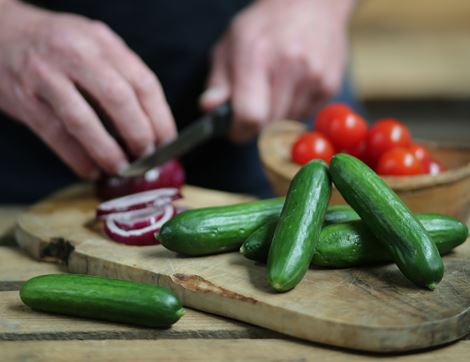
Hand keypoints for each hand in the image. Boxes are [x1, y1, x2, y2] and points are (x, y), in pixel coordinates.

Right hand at [0, 1, 175, 177]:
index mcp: (102, 42)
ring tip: (121, 168)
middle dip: (139, 136)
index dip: (160, 118)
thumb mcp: (96, 44)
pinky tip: (91, 170)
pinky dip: (78, 159)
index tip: (168, 142)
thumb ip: (124, 74)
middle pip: (119, 100)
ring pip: (84, 122)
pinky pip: (56, 136)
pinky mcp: (25, 100)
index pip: (143, 82)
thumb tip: (153, 122)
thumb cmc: (59, 44)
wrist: (2, 33)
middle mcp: (76, 54)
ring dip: (108, 152)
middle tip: (147, 156)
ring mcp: (46, 77)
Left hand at [200, 0, 354, 142]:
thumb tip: (209, 108)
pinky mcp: (329, 86)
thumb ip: (218, 81)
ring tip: (273, 92)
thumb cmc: (263, 26)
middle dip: (255, 127)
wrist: (310, 4)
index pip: (250, 116)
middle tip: (252, 110)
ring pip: (287, 124)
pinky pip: (305, 116)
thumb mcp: (230, 45)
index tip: (234, 130)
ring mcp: (313, 77)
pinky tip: (291, 87)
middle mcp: (289, 67)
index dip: (238, 131)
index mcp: (257, 56)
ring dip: (275, 118)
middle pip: (268, 126)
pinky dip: (294, 110)